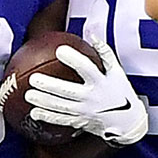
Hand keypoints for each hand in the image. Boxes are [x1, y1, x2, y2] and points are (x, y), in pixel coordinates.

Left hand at [24, 39, 147, 145]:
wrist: (129, 123)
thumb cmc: (121, 92)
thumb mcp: (117, 72)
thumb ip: (105, 53)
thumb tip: (92, 35)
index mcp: (101, 82)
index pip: (87, 68)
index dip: (74, 59)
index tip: (59, 50)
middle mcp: (92, 97)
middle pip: (67, 91)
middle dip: (49, 85)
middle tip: (33, 78)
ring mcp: (85, 111)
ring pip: (61, 107)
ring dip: (43, 101)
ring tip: (28, 95)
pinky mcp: (80, 122)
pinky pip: (61, 120)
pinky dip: (48, 117)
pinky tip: (34, 113)